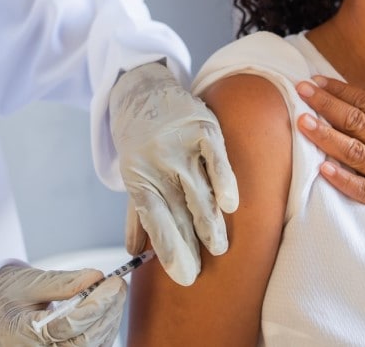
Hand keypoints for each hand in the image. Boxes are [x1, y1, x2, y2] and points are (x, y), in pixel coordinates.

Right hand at [0, 263, 125, 345]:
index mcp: (23, 334)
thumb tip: (96, 277)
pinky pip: (92, 346)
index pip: (66, 327)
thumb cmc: (9, 294)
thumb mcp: (30, 282)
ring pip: (93, 346)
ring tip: (116, 292)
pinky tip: (110, 306)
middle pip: (85, 341)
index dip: (94, 307)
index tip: (111, 284)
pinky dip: (105, 327)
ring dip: (110, 319)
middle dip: (107, 312)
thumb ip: (64, 283)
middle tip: (119, 285)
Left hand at [109, 61, 238, 285]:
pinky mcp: (202, 127)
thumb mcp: (134, 174)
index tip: (183, 276)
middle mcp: (157, 162)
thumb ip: (137, 213)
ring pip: (198, 189)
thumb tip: (134, 253)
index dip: (169, 249)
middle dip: (190, 244)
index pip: (153, 220)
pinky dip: (223, 181)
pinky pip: (216, 158)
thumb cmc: (140, 141)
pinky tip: (231, 205)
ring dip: (208, 222)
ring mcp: (180, 144)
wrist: (142, 89)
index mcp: (138, 177)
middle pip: (177, 211)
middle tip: (201, 272)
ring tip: (219, 248)